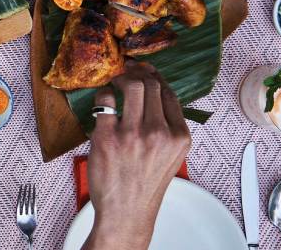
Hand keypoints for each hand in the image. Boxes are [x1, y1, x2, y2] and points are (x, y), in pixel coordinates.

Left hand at [83, 62, 191, 249]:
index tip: (145, 69)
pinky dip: (102, 94)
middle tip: (126, 71)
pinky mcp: (107, 137)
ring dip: (120, 78)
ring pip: (131, 86)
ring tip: (114, 82)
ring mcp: (133, 135)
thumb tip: (154, 92)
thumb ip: (168, 126)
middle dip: (137, 72)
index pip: (169, 93)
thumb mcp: (171, 155)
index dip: (155, 76)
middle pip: (150, 85)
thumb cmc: (145, 183)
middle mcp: (159, 133)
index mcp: (179, 137)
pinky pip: (104, 101)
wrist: (127, 211)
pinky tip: (102, 100)